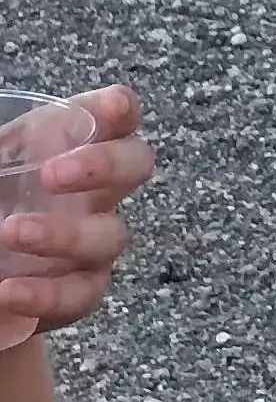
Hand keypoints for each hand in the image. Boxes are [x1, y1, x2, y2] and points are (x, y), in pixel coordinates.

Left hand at [0, 86, 154, 333]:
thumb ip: (1, 157)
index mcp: (74, 147)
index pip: (117, 118)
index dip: (120, 109)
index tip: (111, 108)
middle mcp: (96, 190)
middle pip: (135, 164)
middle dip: (105, 165)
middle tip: (52, 175)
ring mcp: (94, 240)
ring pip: (110, 235)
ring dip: (65, 234)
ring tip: (11, 232)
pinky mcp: (79, 290)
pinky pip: (81, 294)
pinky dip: (47, 294)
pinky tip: (8, 292)